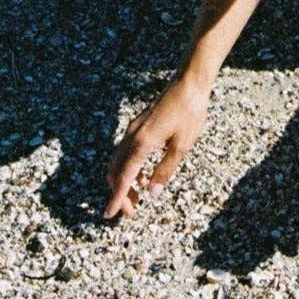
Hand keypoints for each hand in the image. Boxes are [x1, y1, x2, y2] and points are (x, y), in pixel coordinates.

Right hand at [104, 77, 208, 218]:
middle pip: (115, 171)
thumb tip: (152, 194)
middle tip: (132, 210)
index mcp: (142, 144)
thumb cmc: (189, 113)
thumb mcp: (181, 146)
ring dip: (123, 181)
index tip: (109, 215)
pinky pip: (125, 152)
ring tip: (138, 196)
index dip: (116, 198)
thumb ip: (165, 171)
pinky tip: (144, 175)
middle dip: (119, 193)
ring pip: (118, 161)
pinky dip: (128, 168)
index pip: (123, 177)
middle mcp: (132, 136)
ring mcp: (133, 130)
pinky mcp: (138, 126)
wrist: (188, 83)